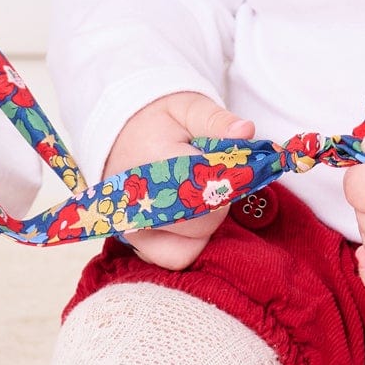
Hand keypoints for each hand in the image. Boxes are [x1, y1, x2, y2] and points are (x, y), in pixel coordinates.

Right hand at [105, 91, 254, 268]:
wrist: (118, 135)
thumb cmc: (159, 121)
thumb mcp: (188, 107)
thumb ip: (217, 120)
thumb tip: (246, 131)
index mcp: (152, 162)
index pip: (209, 191)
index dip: (228, 183)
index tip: (228, 166)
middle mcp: (136, 202)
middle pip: (204, 222)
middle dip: (219, 203)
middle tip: (211, 180)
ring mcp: (132, 228)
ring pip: (193, 245)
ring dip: (207, 225)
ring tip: (197, 196)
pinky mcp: (135, 244)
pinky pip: (176, 257)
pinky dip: (191, 242)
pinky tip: (189, 215)